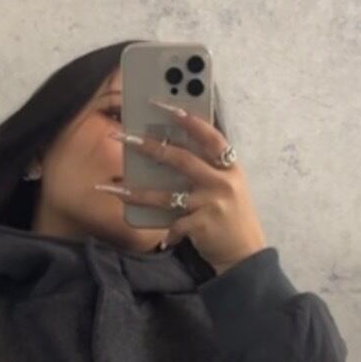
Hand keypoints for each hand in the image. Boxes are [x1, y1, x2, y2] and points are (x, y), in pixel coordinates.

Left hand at [98, 95, 269, 274]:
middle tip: (124, 137)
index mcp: (230, 167)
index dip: (188, 120)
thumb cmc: (231, 218)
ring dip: (138, 193)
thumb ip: (207, 171)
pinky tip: (165, 240)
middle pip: (181, 159)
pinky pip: (174, 225)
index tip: (165, 106)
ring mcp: (212, 203)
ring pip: (167, 196)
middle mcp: (222, 181)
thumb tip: (169, 153)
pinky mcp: (203, 225)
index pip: (209, 136)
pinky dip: (168, 233)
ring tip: (114, 189)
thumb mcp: (229, 188)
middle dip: (149, 146)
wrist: (246, 255)